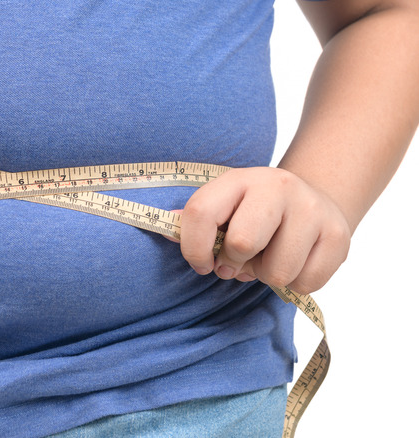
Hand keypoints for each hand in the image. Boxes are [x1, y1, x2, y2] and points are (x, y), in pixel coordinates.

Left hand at [177, 167, 351, 293]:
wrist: (315, 197)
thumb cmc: (255, 211)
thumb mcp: (224, 206)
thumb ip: (196, 222)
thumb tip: (167, 234)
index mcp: (239, 179)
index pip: (200, 213)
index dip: (193, 248)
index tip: (202, 263)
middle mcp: (278, 186)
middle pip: (242, 244)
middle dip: (235, 262)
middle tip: (240, 260)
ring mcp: (312, 209)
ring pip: (277, 272)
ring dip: (267, 275)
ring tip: (269, 257)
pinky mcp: (339, 236)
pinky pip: (307, 283)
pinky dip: (295, 282)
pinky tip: (294, 260)